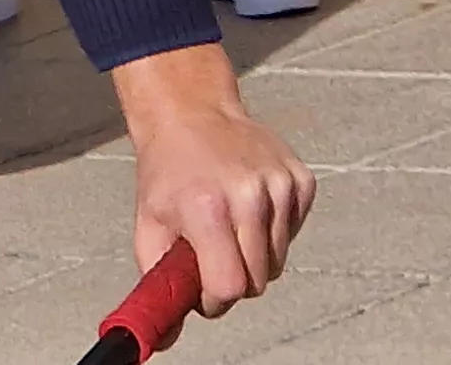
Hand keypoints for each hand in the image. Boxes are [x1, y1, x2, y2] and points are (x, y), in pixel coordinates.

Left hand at [111, 44, 314, 317]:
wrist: (193, 113)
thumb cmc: (168, 174)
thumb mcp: (149, 226)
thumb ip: (158, 284)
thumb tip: (164, 337)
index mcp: (207, 208)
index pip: (230, 287)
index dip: (216, 300)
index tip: (204, 290)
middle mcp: (249, 195)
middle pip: (258, 281)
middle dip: (235, 281)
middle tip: (213, 256)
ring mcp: (280, 185)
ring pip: (277, 261)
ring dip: (253, 256)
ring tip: (228, 224)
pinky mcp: (301, 181)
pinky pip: (293, 235)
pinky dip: (272, 232)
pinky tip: (249, 206)